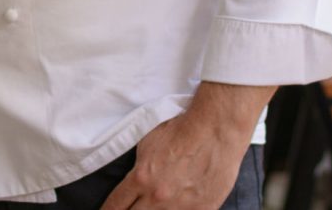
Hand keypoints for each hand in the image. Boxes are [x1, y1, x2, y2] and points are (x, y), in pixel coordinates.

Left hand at [101, 82, 270, 209]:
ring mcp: (182, 206)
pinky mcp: (203, 209)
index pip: (116, 205)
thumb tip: (132, 185)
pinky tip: (178, 206)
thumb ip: (138, 169)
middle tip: (131, 208)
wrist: (215, 129)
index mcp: (141, 178)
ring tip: (157, 204)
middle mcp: (158, 197)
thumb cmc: (182, 130)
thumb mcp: (147, 144)